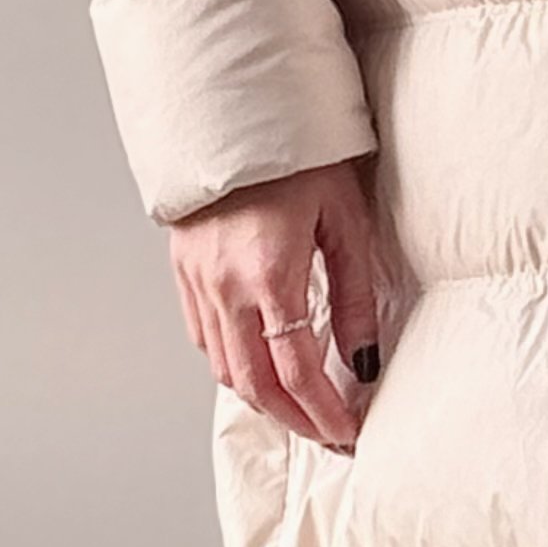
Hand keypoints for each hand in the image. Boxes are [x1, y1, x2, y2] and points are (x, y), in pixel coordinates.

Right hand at [169, 157, 385, 450]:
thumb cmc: (300, 155)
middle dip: (294, 421)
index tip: (349, 432)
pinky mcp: (183, 271)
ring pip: (225, 368)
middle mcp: (225, 285)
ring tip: (302, 410)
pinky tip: (262, 368)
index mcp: (270, 274)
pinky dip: (234, 366)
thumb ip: (355, 296)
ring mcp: (198, 281)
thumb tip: (363, 360)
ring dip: (264, 400)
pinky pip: (205, 339)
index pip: (297, 372)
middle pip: (256, 385)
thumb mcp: (346, 221)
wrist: (237, 110)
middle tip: (329, 436)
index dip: (324, 413)